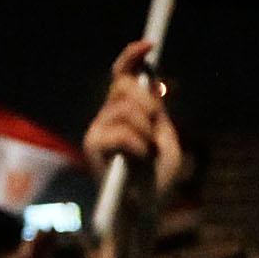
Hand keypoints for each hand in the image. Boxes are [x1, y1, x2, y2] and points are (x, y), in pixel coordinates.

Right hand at [85, 40, 186, 201]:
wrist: (144, 212)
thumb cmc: (156, 181)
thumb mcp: (166, 141)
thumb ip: (157, 113)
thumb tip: (152, 83)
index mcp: (124, 114)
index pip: (121, 75)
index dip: (132, 56)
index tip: (150, 45)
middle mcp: (106, 118)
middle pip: (124, 86)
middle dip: (147, 102)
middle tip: (156, 127)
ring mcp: (97, 131)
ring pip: (125, 108)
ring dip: (146, 129)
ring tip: (149, 153)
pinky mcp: (93, 146)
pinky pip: (121, 131)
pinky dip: (139, 144)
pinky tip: (140, 159)